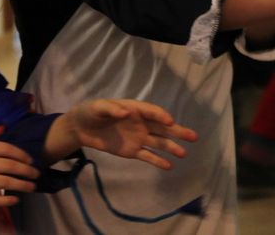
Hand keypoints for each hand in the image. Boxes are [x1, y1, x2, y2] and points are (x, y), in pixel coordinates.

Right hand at [0, 140, 38, 205]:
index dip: (22, 155)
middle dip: (26, 170)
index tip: (31, 161)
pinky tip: (15, 199)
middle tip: (36, 174)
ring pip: (3, 182)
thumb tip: (18, 155)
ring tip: (31, 186)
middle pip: (8, 166)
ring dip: (22, 184)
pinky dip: (6, 200)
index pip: (6, 149)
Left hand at [50, 99, 198, 169]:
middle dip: (178, 131)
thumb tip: (126, 112)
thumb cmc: (91, 112)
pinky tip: (169, 166)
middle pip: (162, 128)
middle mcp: (142, 123)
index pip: (153, 112)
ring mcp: (138, 138)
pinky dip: (157, 161)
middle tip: (193, 137)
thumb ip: (111, 109)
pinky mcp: (132, 151)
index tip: (170, 121)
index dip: (161, 115)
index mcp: (136, 109)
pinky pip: (147, 156)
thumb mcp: (98, 107)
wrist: (81, 128)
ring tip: (184, 154)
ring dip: (171, 147)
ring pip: (159, 142)